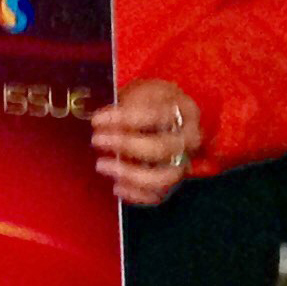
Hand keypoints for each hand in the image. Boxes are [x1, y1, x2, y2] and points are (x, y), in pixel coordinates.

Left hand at [91, 79, 201, 205]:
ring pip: (165, 177)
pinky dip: (137, 195)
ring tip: (102, 165)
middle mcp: (190, 139)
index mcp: (183, 110)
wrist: (160, 113)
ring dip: (131, 174)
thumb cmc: (146, 101)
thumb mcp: (139, 90)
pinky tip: (116, 186)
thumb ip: (124, 103)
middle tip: (97, 139)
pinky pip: (159, 195)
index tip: (97, 119)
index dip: (125, 118)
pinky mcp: (172, 181)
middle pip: (163, 148)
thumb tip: (101, 120)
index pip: (157, 116)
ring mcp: (184, 163)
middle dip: (126, 145)